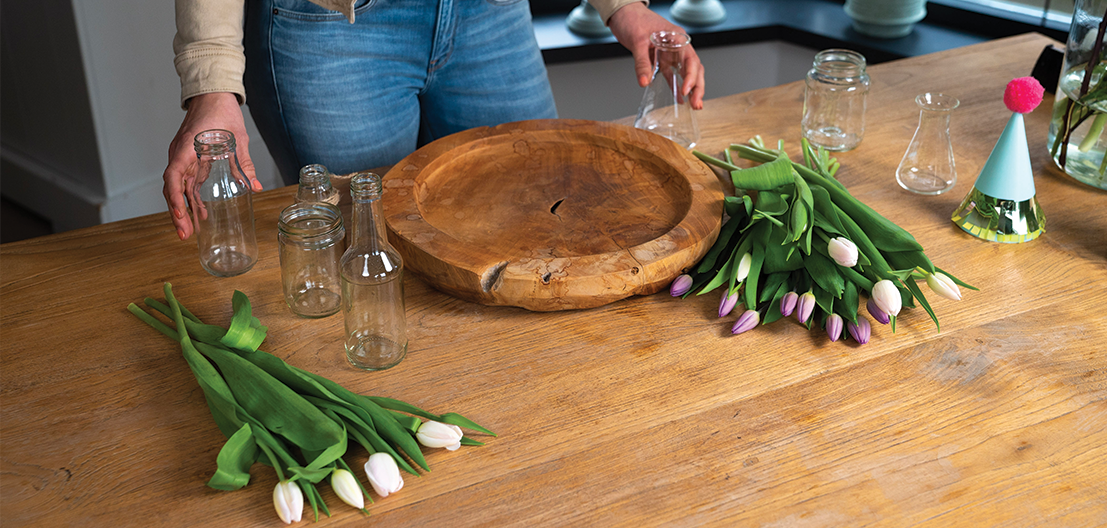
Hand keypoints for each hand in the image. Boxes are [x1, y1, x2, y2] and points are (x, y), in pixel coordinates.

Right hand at [162, 92, 261, 239]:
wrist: (213, 95)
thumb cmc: (222, 112)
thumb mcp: (238, 138)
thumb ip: (244, 163)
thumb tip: (255, 187)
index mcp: (187, 148)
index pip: (174, 177)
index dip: (175, 198)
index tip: (180, 214)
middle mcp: (180, 155)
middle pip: (173, 188)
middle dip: (178, 213)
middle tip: (185, 235)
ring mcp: (184, 158)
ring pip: (179, 188)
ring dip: (183, 210)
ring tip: (190, 232)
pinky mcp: (190, 159)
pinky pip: (187, 182)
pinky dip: (191, 198)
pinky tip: (200, 213)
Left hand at [607, 2, 704, 109]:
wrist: (623, 13)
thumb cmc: (633, 19)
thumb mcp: (637, 40)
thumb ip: (642, 62)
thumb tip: (644, 81)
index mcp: (677, 38)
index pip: (691, 59)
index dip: (691, 76)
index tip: (686, 90)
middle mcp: (677, 47)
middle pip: (694, 69)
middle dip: (697, 87)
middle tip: (697, 104)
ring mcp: (670, 54)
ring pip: (686, 73)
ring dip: (690, 89)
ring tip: (694, 105)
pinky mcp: (661, 60)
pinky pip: (672, 75)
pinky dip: (676, 87)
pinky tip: (680, 99)